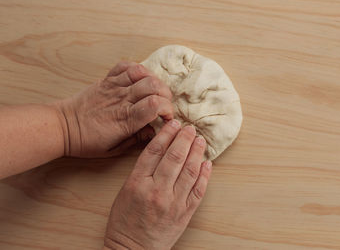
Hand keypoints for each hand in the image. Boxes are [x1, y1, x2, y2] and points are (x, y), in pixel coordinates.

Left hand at [54, 62, 173, 157]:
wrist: (63, 127)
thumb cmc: (86, 141)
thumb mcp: (114, 150)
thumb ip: (136, 140)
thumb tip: (154, 132)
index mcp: (125, 120)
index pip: (155, 105)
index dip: (167, 109)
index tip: (166, 118)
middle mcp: (121, 100)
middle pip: (153, 86)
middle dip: (165, 95)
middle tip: (163, 105)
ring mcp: (113, 87)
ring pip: (142, 73)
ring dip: (154, 81)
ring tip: (154, 91)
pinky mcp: (106, 80)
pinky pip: (125, 66)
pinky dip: (137, 69)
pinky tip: (141, 79)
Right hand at [104, 120, 211, 249]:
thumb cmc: (124, 222)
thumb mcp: (125, 192)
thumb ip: (142, 172)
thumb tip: (161, 151)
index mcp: (137, 183)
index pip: (154, 151)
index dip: (166, 134)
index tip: (173, 124)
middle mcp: (156, 191)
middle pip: (174, 158)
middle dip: (184, 139)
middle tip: (190, 128)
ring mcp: (173, 203)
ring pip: (189, 171)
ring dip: (197, 153)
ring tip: (200, 141)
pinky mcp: (184, 213)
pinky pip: (198, 190)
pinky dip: (205, 175)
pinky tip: (207, 163)